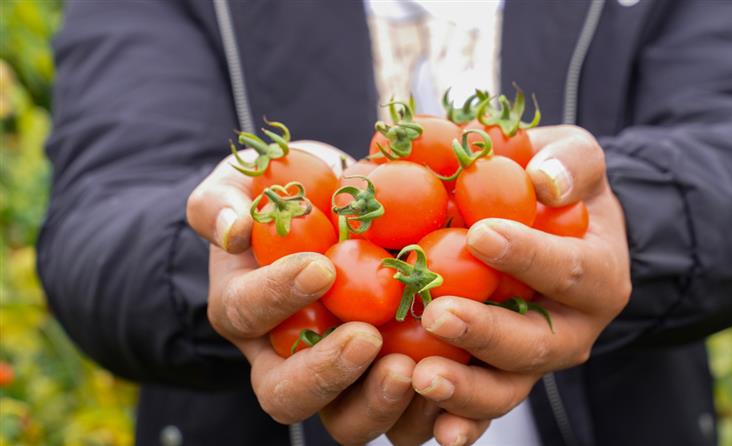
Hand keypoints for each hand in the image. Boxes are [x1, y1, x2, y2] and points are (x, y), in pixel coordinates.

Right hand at [186, 147, 417, 443]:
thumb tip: (232, 231)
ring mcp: (339, 377)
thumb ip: (222, 201)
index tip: (321, 266)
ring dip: (377, 403)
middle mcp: (286, 357)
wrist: (335, 210)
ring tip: (412, 371)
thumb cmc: (287, 193)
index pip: (246, 311)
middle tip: (367, 339)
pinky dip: (428, 412)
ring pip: (344, 420)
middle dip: (325, 373)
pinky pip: (403, 416)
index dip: (277, 295)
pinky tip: (454, 389)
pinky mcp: (386, 381)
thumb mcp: (244, 182)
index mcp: (246, 309)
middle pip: (287, 394)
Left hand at [411, 125, 630, 444]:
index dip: (527, 256)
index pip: (568, 270)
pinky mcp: (498, 377)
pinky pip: (480, 410)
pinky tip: (431, 429)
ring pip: (507, 389)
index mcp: (597, 277)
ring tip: (420, 376)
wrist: (557, 234)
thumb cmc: (560, 190)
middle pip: (536, 345)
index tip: (480, 234)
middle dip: (487, 332)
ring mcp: (534, 362)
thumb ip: (572, 162)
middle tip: (440, 313)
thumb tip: (546, 180)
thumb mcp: (577, 159)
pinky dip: (457, 421)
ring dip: (465, 390)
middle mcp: (572, 331)